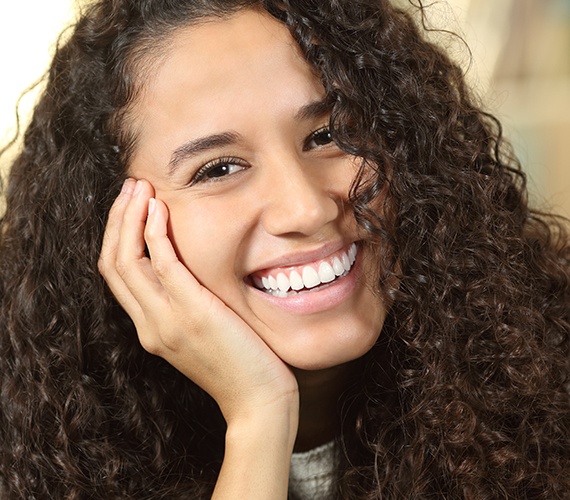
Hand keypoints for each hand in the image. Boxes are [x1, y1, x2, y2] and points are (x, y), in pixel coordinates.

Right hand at [98, 179, 298, 423]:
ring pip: (126, 260)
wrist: (257, 400)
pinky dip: (154, 233)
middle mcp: (149, 324)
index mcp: (151, 327)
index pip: (117, 275)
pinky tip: (160, 209)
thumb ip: (188, 305)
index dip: (117, 235)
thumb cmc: (241, 364)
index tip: (130, 206)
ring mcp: (166, 321)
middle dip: (117, 219)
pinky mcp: (191, 314)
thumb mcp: (205, 332)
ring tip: (139, 187)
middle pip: (112, 262)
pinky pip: (162, 265)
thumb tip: (190, 271)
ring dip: (129, 217)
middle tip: (130, 185)